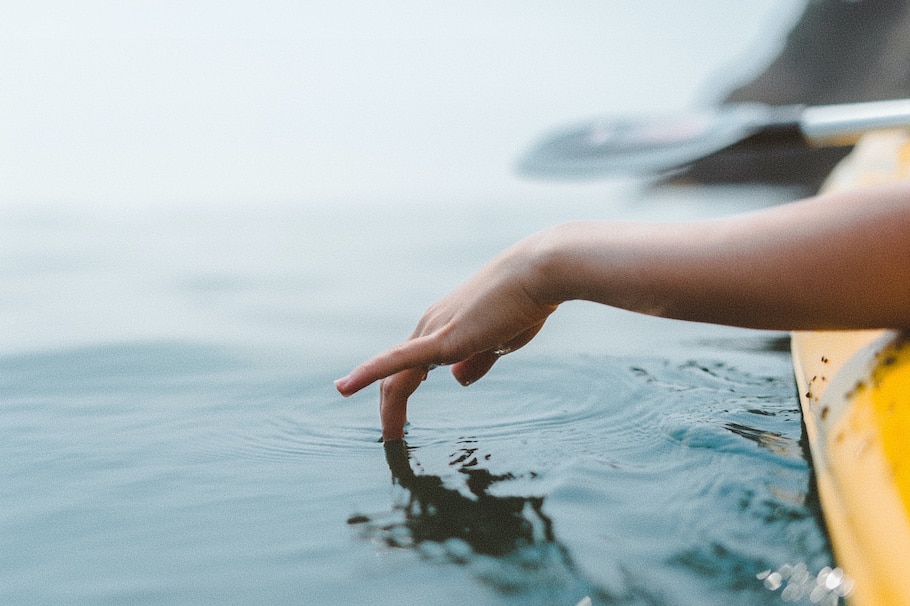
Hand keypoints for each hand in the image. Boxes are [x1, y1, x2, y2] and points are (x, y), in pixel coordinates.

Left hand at [334, 236, 558, 440]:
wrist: (538, 275)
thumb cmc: (525, 304)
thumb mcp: (500, 341)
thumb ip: (478, 361)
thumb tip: (458, 380)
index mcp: (443, 327)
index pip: (409, 365)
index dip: (400, 394)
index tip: (400, 422)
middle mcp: (430, 326)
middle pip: (396, 374)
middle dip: (391, 408)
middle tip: (391, 437)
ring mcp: (433, 330)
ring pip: (396, 376)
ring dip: (390, 409)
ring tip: (390, 438)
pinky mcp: (442, 338)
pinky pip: (397, 360)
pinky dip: (368, 373)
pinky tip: (344, 388)